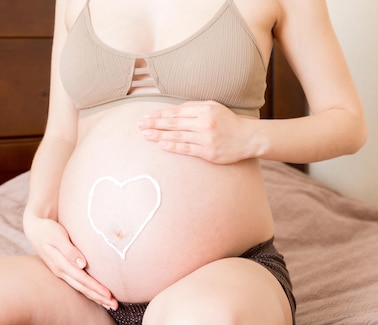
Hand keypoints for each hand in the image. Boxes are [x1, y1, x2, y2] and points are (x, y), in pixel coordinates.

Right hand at [23, 214, 117, 309]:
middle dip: (99, 297)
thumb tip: (82, 263)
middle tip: (115, 305)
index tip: (109, 295)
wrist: (34, 228)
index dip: (96, 288)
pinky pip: (78, 284)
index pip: (82, 279)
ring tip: (110, 305)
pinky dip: (89, 291)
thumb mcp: (57, 237)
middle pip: (83, 288)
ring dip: (96, 297)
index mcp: (60, 264)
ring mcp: (61, 272)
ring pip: (81, 288)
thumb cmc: (47, 229)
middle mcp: (61, 271)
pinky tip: (97, 295)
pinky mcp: (63, 270)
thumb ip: (69, 250)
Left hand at [138, 101, 256, 163]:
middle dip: (155, 124)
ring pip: (178, 136)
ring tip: (146, 134)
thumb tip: (173, 110)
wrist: (248, 138)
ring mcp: (206, 138)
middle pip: (174, 123)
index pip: (176, 112)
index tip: (146, 116)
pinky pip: (187, 149)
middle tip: (140, 125)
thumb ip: (194, 107)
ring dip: (160, 135)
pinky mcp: (208, 152)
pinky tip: (162, 145)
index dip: (160, 114)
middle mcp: (204, 123)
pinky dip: (173, 146)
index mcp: (205, 110)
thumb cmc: (228, 121)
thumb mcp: (214, 107)